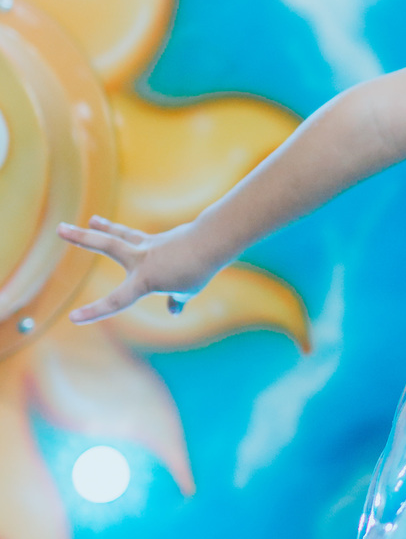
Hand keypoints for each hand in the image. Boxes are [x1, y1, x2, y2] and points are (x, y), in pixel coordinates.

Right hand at [57, 217, 219, 324]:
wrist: (212, 242)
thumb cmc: (199, 270)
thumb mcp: (187, 291)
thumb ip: (176, 300)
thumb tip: (174, 309)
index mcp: (145, 279)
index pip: (116, 301)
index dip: (94, 311)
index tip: (73, 318)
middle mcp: (141, 258)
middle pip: (107, 244)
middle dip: (82, 237)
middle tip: (60, 228)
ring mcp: (148, 245)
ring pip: (119, 234)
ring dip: (103, 227)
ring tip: (91, 220)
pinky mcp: (158, 238)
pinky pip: (139, 238)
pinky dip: (136, 240)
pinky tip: (145, 244)